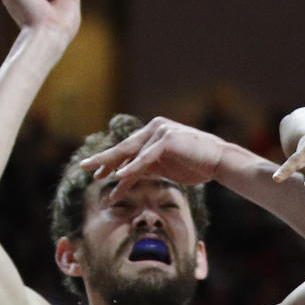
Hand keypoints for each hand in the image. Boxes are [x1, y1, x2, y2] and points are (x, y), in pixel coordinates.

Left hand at [80, 117, 223, 196]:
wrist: (220, 161)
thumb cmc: (197, 165)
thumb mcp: (167, 167)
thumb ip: (148, 167)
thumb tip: (128, 176)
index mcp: (153, 134)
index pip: (128, 149)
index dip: (111, 162)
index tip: (97, 174)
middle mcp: (154, 129)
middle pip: (124, 147)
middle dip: (103, 159)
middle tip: (84, 168)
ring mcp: (160, 132)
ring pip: (131, 153)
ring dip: (112, 165)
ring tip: (96, 174)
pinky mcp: (167, 140)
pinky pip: (145, 158)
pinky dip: (132, 168)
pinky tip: (118, 176)